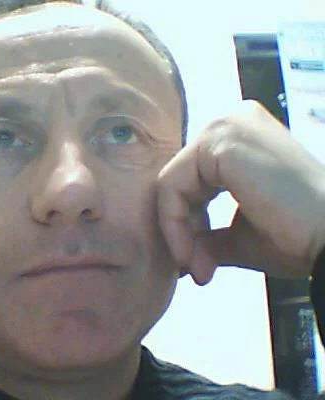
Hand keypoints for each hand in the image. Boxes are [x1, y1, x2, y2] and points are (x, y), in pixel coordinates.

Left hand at [157, 100, 324, 283]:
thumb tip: (186, 256)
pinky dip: (174, 222)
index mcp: (237, 139)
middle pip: (178, 180)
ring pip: (171, 183)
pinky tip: (191, 252)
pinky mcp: (219, 140)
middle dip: (181, 229)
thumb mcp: (240, 236)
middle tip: (196, 267)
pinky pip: (172, 184)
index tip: (196, 263)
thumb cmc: (295, 236)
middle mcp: (229, 122)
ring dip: (177, 230)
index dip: (186, 224)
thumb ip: (207, 237)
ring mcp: (224, 127)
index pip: (189, 180)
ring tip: (197, 265)